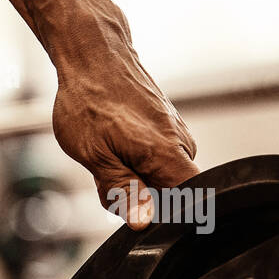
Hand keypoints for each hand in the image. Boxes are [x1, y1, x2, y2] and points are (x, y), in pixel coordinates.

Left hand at [52, 52, 198, 229]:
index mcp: (167, 155)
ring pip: (157, 177)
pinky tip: (113, 144)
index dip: (167, 215)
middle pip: (167, 194)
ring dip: (129, 177)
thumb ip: (122, 190)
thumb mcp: (94, 156)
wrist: (94, 57)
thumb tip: (143, 221)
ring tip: (106, 153)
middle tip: (106, 173)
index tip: (138, 208)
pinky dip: (131, 161)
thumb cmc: (89, 101)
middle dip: (135, 195)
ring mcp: (176, 135)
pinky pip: (154, 160)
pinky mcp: (168, 129)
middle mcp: (181, 145)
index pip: (190, 203)